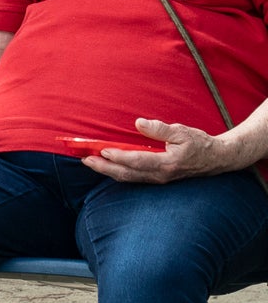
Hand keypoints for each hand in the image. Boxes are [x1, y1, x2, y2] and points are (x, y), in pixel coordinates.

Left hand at [84, 118, 246, 184]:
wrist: (217, 159)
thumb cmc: (199, 143)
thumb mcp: (182, 132)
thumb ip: (160, 129)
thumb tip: (139, 123)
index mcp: (167, 163)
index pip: (137, 161)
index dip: (118, 156)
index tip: (102, 150)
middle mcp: (160, 175)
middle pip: (127, 174)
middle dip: (104, 167)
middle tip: (85, 159)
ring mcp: (159, 178)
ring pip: (129, 178)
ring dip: (108, 171)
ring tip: (90, 162)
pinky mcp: (157, 178)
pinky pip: (134, 177)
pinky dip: (118, 172)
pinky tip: (107, 166)